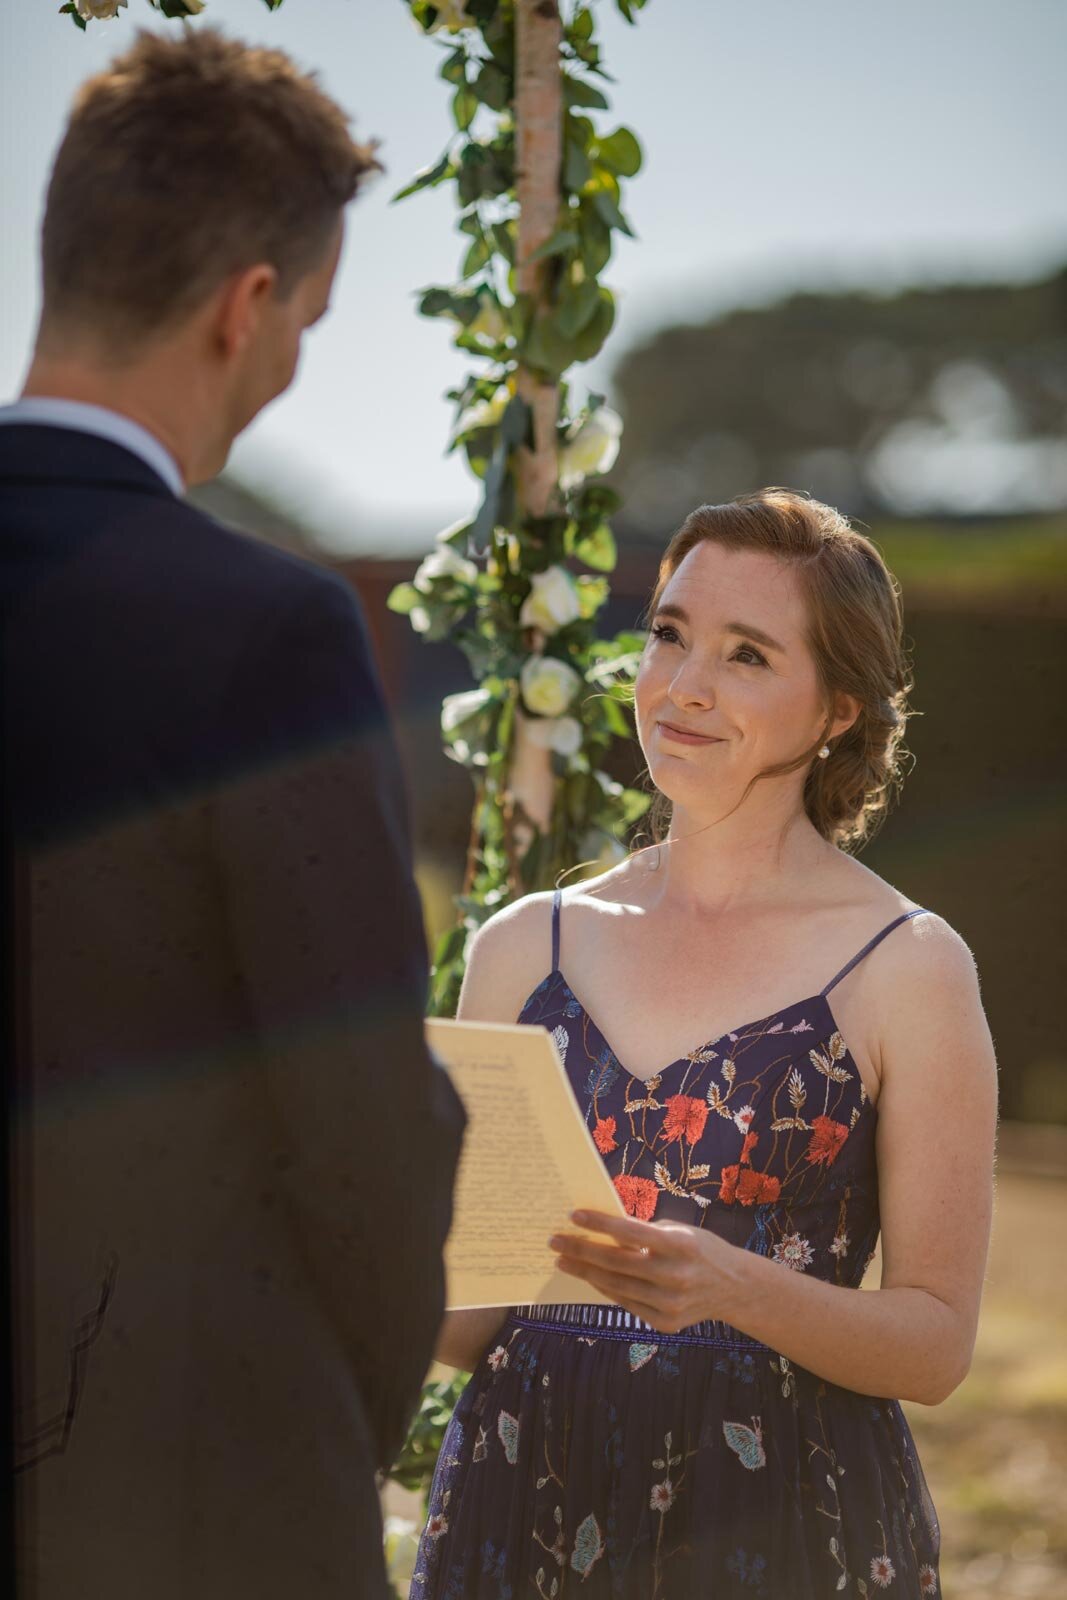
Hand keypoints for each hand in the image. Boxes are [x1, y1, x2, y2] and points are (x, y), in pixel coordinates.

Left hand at [547, 1209, 745, 1334]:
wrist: (733, 1288)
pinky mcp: (665, 1323)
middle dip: (581, 1251)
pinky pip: (626, 1303)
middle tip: (556, 1242)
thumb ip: (645, 1234)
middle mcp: (674, 1276)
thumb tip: (604, 1231)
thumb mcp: (679, 1231)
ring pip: (616, 1286)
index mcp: (679, 1245)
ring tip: (564, 1262)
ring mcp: (670, 1303)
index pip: (630, 1232)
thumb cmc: (700, 1249)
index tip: (573, 1216)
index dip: (599, 1224)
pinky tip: (591, 1278)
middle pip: (616, 1262)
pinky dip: (606, 1289)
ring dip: (586, 1273)